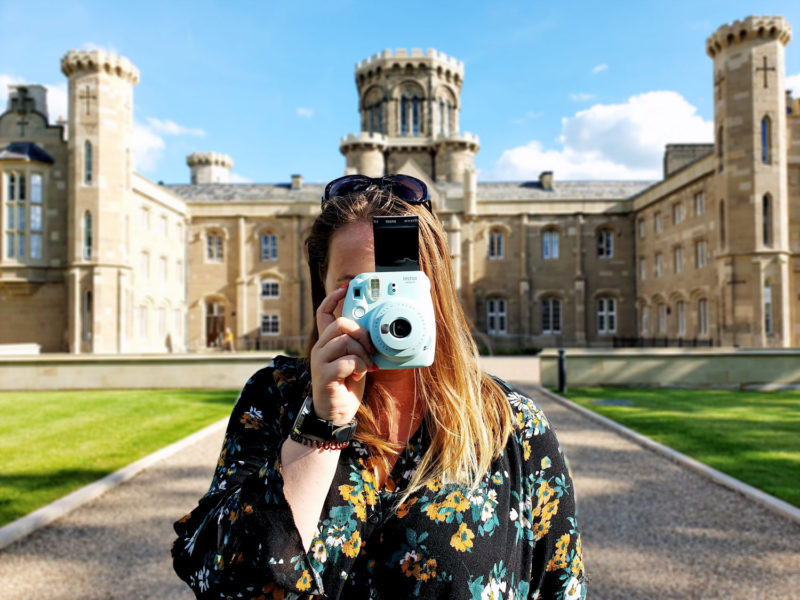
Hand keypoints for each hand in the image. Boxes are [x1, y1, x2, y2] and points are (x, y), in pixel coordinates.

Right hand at [310, 286, 375, 424]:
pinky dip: (359, 367)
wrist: (335, 415)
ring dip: (363, 354)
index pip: (324, 312)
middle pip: (340, 324)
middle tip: (371, 349)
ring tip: (366, 367)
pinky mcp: (324, 375)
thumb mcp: (356, 361)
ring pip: (346, 341)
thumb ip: (358, 346)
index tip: (345, 287)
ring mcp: (319, 360)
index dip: (333, 297)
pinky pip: (347, 361)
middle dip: (362, 333)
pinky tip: (358, 376)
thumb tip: (373, 333)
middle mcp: (320, 348)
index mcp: (327, 342)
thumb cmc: (346, 386)